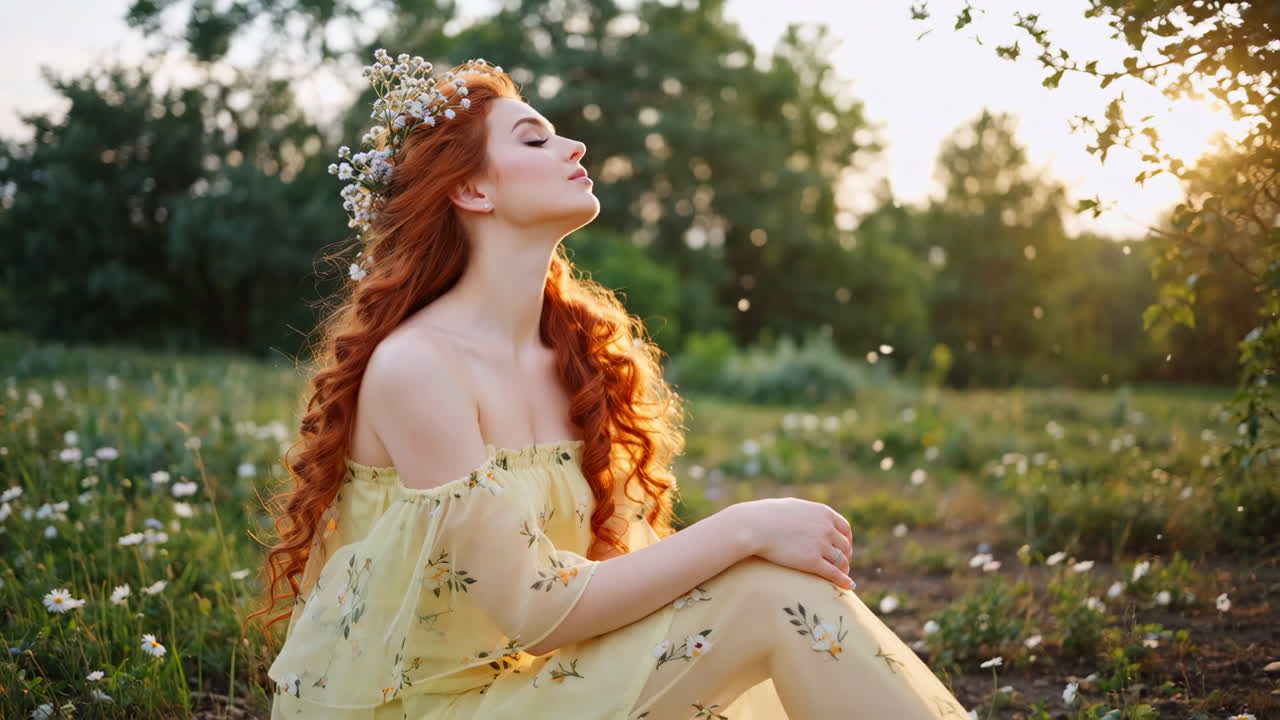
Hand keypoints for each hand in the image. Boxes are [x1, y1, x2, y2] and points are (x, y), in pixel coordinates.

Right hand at [726, 498, 855, 588]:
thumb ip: (806, 512)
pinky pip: (833, 573)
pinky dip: (843, 580)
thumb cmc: (766, 515)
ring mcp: (820, 544)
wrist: (753, 526)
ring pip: (841, 561)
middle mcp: (826, 528)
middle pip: (845, 546)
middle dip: (846, 557)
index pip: (844, 528)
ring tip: (841, 577)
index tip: (844, 550)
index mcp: (823, 512)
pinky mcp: (812, 561)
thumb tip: (809, 517)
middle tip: (842, 566)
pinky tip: (848, 586)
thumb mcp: (793, 506)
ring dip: (843, 570)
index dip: (847, 541)